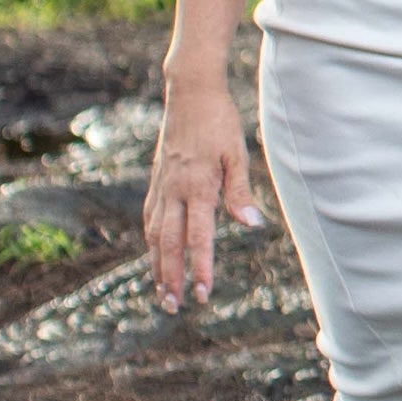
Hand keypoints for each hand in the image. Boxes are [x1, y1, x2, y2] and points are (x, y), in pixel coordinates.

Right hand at [141, 59, 264, 312]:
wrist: (189, 93)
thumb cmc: (220, 122)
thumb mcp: (237, 153)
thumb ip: (240, 190)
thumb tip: (251, 223)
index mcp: (197, 187)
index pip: (198, 238)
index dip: (200, 268)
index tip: (203, 294)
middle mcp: (174, 191)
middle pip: (168, 244)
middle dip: (172, 277)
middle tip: (175, 306)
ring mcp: (161, 186)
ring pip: (154, 234)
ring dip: (157, 266)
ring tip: (162, 292)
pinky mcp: (157, 181)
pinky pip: (150, 218)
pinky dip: (151, 242)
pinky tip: (154, 255)